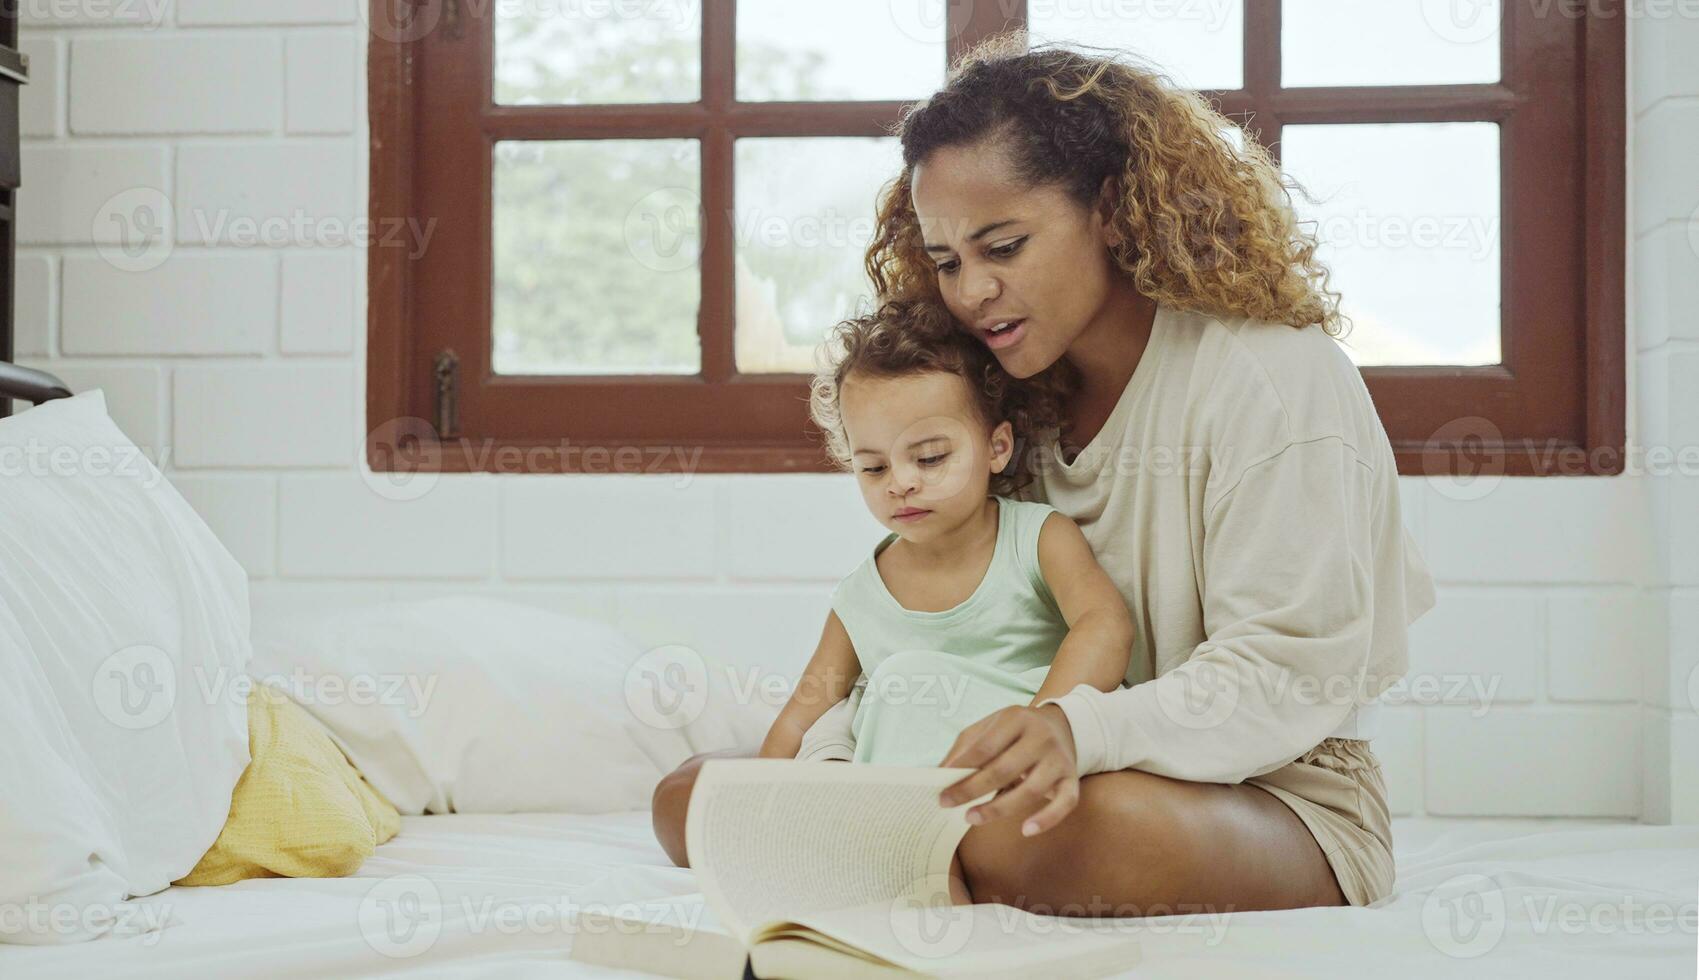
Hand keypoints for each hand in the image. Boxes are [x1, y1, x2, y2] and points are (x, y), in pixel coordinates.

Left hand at [936, 703, 1078, 836]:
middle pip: (1003, 769)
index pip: (984, 746)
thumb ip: (966, 746)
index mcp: (1016, 719)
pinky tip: (1026, 830)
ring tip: (972, 817)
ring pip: (1029, 790)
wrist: (1062, 726)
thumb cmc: (1016, 731)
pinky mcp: (1071, 780)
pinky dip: (1047, 819)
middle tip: (948, 804)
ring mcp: (1058, 760)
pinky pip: (1064, 804)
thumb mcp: (990, 726)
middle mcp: (1040, 737)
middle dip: (971, 790)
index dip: (961, 768)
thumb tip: (940, 773)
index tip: (940, 786)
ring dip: (998, 808)